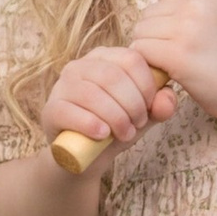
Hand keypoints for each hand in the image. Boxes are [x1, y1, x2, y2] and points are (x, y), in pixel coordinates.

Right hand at [40, 41, 175, 152]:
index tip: (150, 108)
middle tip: (138, 124)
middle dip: (133, 104)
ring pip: (93, 94)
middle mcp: (80, 65)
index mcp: (105, 58)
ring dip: (116, 117)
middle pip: (113, 76)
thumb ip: (160, 106)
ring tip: (125, 134)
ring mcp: (61, 86)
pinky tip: (102, 135)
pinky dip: (91, 125)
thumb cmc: (115, 128)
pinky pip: (71, 112)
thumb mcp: (143, 116)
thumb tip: (166, 99)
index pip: (131, 59)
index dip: (147, 85)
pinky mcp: (50, 109)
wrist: (84, 157)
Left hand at [125, 0, 216, 127]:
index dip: (168, 19)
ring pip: (141, 32)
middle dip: (156, 35)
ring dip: (150, 50)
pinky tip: (167, 73)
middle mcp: (197, 5)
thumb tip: (164, 6)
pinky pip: (141, 51)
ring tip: (172, 64)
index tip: (183, 37)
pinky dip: (149, 64)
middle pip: (149, 14)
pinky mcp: (177, 55)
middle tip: (175, 54)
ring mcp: (187, 29)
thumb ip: (201, 4)